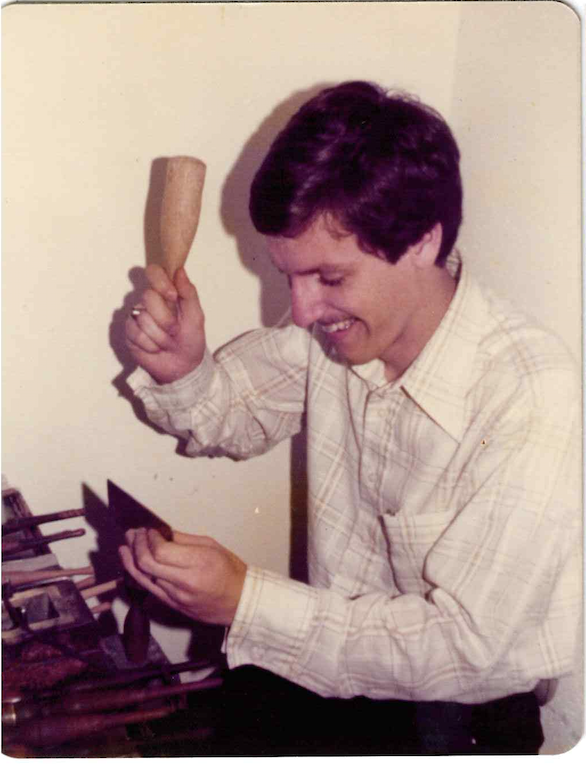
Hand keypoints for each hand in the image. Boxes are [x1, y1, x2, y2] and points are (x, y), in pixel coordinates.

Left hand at [118, 528, 246, 625]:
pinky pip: (149, 589)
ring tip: (125, 546)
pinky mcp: (173, 606)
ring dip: (132, 560)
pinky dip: (138, 575)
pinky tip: (132, 564)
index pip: (160, 551)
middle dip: (136, 546)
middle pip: (147, 564)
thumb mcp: (211, 546)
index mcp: (197, 563)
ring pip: (144, 578)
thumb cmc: (230, 571)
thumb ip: (183, 539)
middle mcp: (184, 582)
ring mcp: (177, 597)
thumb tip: (161, 532)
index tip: (149, 529)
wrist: (240, 601)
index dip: (149, 538)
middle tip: (134, 534)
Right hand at [125, 265, 205, 383]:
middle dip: (166, 319)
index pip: (154, 272)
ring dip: (160, 335)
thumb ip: (189, 293)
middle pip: (148, 297)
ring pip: (143, 318)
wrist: (183, 366)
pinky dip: (150, 345)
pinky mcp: (129, 333)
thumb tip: (180, 270)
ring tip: (167, 342)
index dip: (160, 282)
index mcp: (165, 293)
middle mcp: (148, 301)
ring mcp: (136, 316)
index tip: (172, 295)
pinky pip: (136, 333)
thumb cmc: (190, 339)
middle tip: (175, 330)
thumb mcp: (196, 316)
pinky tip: (156, 348)